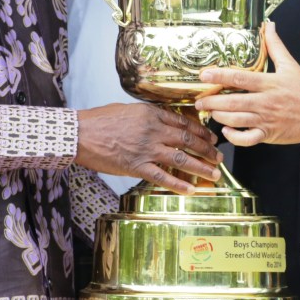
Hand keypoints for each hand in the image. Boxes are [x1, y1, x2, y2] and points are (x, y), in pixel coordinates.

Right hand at [75, 102, 221, 193]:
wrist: (81, 134)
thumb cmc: (101, 120)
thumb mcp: (129, 110)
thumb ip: (149, 116)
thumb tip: (164, 122)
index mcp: (152, 115)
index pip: (184, 123)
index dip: (201, 132)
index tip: (211, 138)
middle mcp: (153, 131)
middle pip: (187, 140)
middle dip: (207, 149)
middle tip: (218, 157)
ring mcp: (146, 150)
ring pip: (181, 159)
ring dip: (200, 167)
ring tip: (214, 174)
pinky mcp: (136, 166)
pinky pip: (162, 177)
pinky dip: (178, 184)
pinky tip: (191, 190)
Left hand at [194, 22, 299, 146]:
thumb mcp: (291, 66)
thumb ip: (275, 46)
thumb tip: (269, 25)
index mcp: (270, 83)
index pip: (240, 78)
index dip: (220, 76)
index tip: (204, 74)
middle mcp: (266, 102)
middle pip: (233, 102)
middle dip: (212, 101)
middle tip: (199, 100)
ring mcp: (267, 120)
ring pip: (237, 120)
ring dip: (220, 116)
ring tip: (210, 111)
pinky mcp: (269, 135)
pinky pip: (247, 140)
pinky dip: (234, 137)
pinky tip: (226, 130)